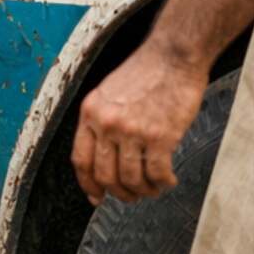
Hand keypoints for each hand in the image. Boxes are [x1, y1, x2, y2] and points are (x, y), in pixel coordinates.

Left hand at [71, 41, 207, 205]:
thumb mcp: (108, 93)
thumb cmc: (144, 73)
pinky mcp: (160, 136)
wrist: (172, 56)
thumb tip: (104, 156)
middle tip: (133, 196)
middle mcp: (107, 123)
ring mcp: (133, 130)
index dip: (88, 184)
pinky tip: (169, 179)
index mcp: (90, 112)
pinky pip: (157, 173)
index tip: (96, 197)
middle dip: (119, 193)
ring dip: (144, 190)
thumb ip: (102, 121)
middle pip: (105, 175)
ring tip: (154, 187)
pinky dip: (163, 182)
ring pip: (131, 179)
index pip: (81, 159)